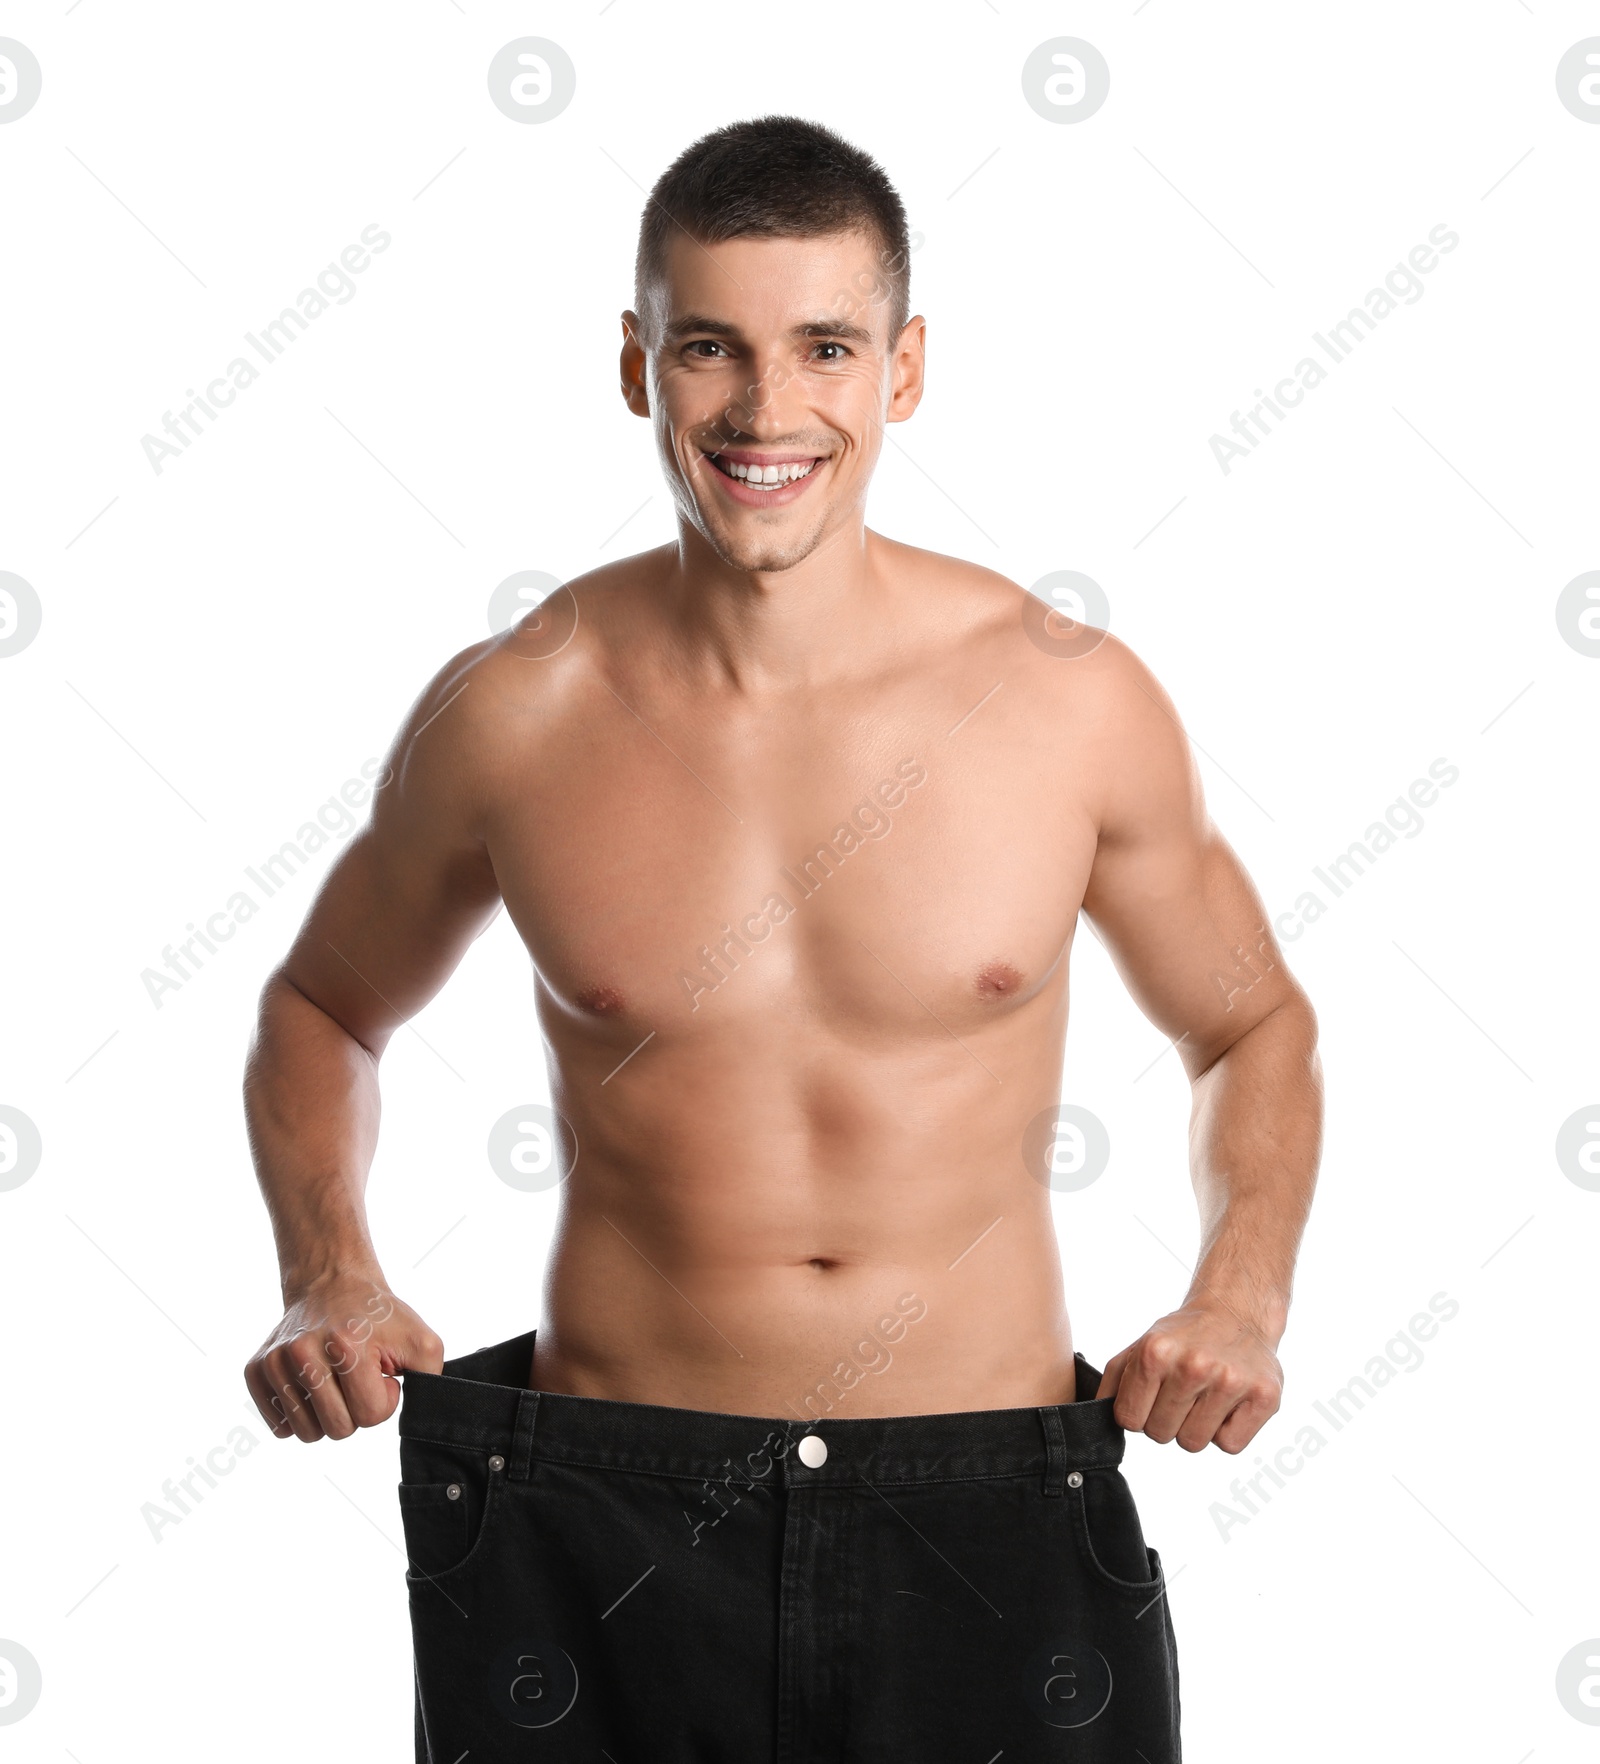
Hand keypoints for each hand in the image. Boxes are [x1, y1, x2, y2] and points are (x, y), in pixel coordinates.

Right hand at [244, 1274, 443, 1442]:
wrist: (332, 1284)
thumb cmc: (378, 1317)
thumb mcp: (421, 1340)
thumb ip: (430, 1380)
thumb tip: (420, 1417)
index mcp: (346, 1345)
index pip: (370, 1416)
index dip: (384, 1399)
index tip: (382, 1373)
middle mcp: (302, 1352)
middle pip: (337, 1430)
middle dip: (355, 1410)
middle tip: (357, 1377)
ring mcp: (274, 1361)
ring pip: (306, 1433)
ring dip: (326, 1413)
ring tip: (334, 1379)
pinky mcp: (255, 1370)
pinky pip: (280, 1427)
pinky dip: (300, 1413)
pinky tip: (311, 1383)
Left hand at [1097, 1303, 1281, 1453]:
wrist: (1236, 1311)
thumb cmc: (1184, 1335)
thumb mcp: (1141, 1346)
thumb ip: (1114, 1381)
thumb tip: (1094, 1416)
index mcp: (1156, 1352)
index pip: (1129, 1420)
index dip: (1138, 1413)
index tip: (1152, 1396)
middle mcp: (1194, 1365)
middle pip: (1160, 1434)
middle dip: (1166, 1420)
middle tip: (1182, 1393)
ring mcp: (1231, 1381)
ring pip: (1193, 1443)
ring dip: (1196, 1427)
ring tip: (1204, 1396)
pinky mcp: (1265, 1396)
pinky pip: (1230, 1446)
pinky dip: (1226, 1431)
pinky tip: (1227, 1403)